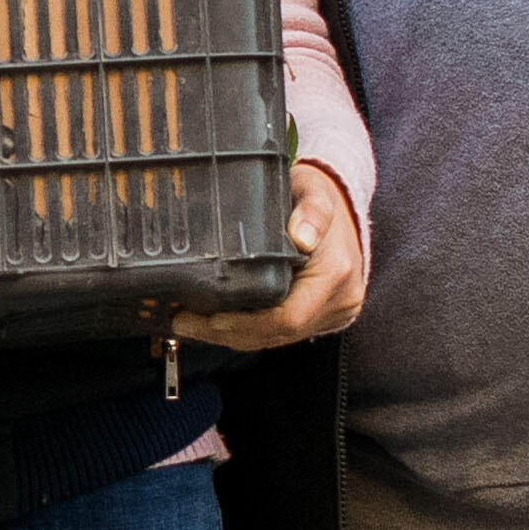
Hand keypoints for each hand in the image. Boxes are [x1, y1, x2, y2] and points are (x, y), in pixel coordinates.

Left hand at [175, 163, 361, 350]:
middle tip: (184, 323)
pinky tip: (217, 323)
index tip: (210, 319)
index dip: (246, 325)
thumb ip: (311, 210)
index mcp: (335, 275)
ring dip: (234, 336)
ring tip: (191, 324)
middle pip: (278, 335)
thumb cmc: (318, 195)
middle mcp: (339, 300)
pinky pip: (282, 333)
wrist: (344, 206)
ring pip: (277, 339)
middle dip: (228, 334)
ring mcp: (332, 313)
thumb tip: (302, 237)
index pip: (287, 318)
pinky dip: (250, 331)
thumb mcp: (313, 190)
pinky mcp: (322, 318)